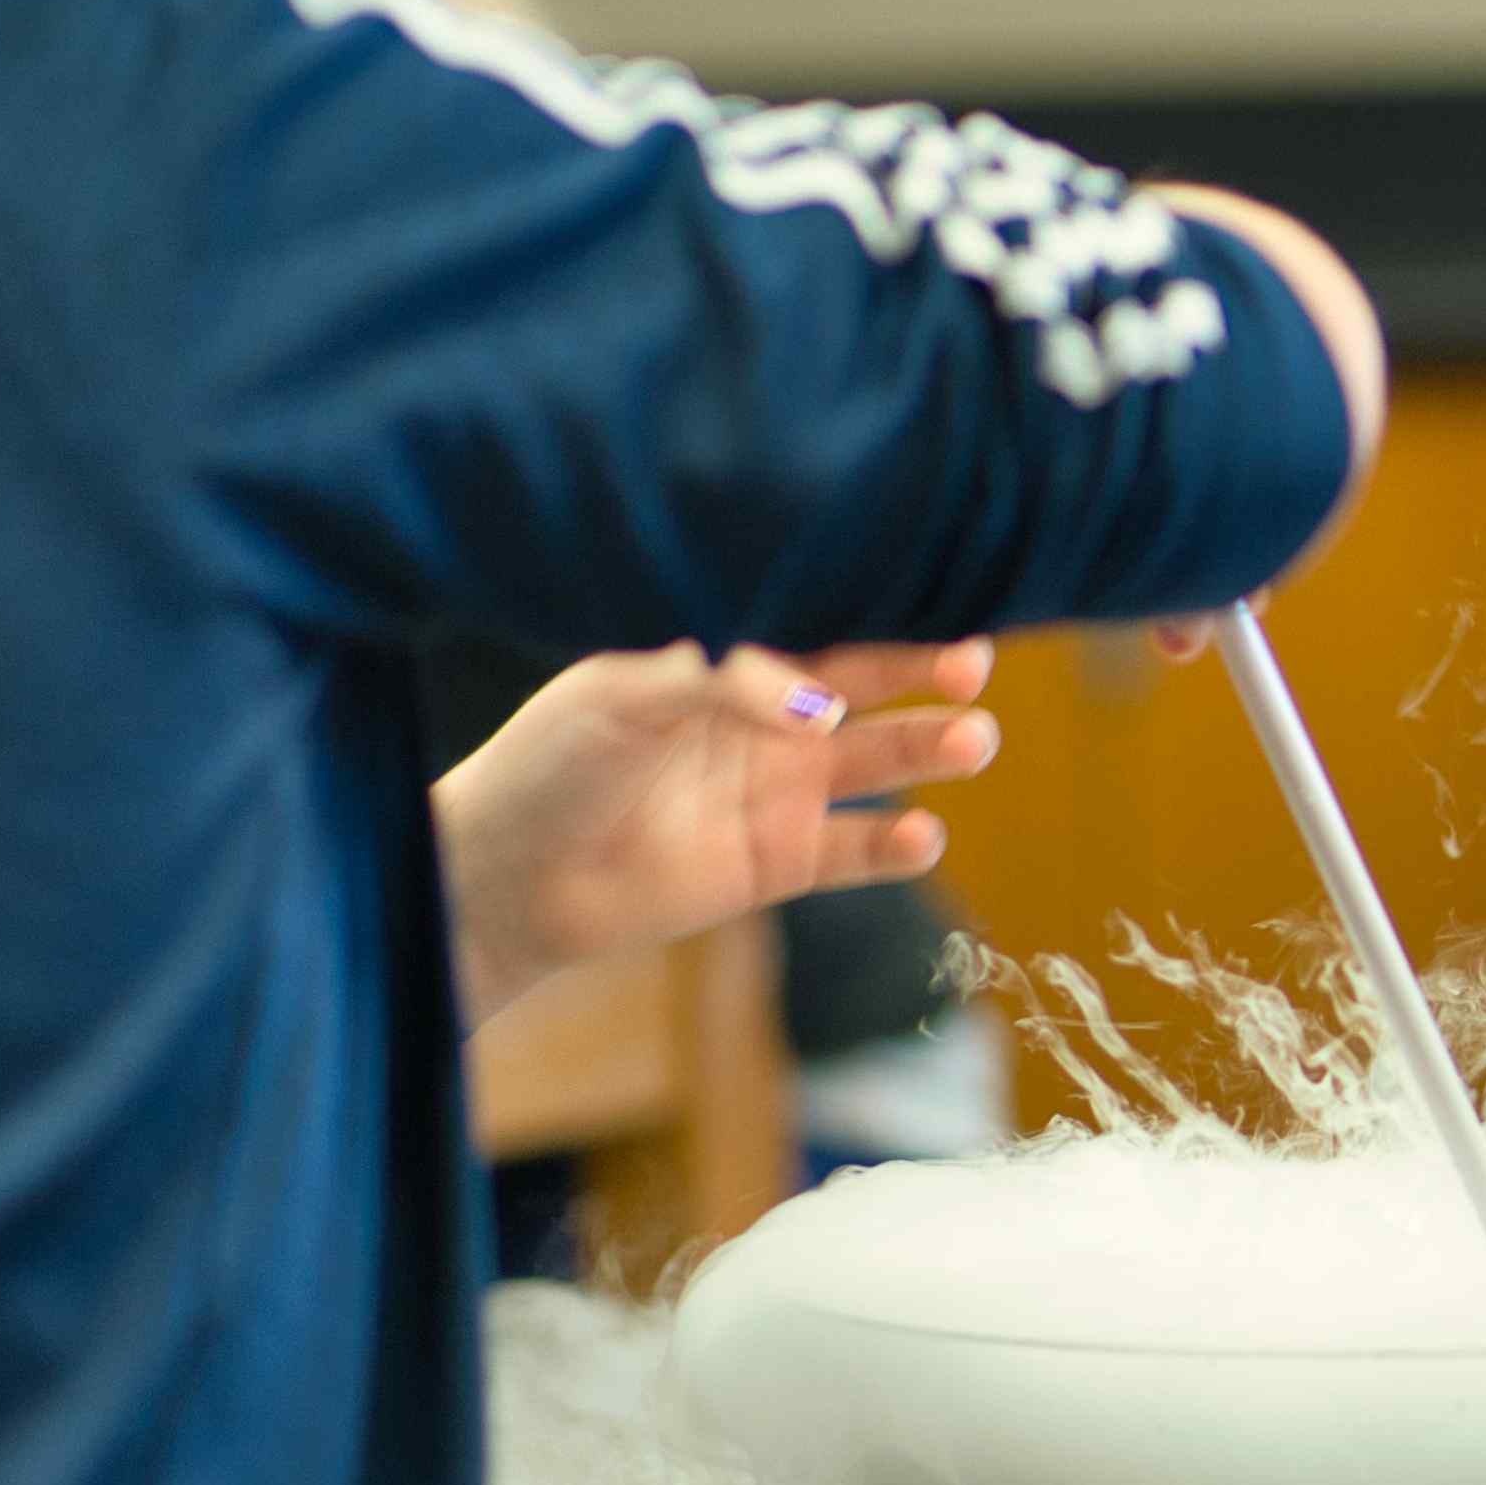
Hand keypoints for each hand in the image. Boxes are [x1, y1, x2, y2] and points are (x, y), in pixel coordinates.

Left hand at [436, 640, 998, 1025]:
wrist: (510, 875)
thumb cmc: (549, 765)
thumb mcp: (621, 695)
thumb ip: (717, 681)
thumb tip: (820, 706)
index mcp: (726, 669)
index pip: (816, 635)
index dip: (877, 624)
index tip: (930, 610)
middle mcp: (762, 724)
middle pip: (864, 694)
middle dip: (924, 679)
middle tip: (976, 670)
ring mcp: (775, 795)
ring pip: (872, 766)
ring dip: (925, 751)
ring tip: (973, 741)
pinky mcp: (776, 865)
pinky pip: (852, 853)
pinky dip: (893, 846)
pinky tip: (924, 836)